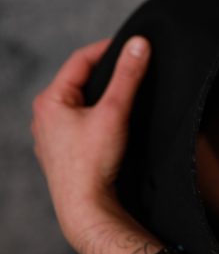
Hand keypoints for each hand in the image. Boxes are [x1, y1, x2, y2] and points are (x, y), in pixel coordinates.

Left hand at [32, 37, 150, 247]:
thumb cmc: (93, 163)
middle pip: (79, 80)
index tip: (133, 45)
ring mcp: (50, 136)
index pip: (81, 59)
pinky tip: (111, 123)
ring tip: (124, 93)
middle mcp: (44, 116)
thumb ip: (128, 75)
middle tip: (131, 67)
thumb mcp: (114, 111)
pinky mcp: (60, 152)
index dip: (108, 48)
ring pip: (78, 102)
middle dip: (105, 72)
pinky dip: (95, 115)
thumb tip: (139, 43)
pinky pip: (78, 122)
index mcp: (50, 100)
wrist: (86, 210)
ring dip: (100, 94)